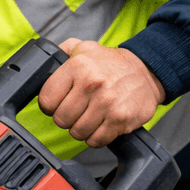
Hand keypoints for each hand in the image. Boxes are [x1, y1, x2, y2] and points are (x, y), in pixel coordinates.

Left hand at [38, 39, 165, 147]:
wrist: (147, 71)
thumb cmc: (112, 64)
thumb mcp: (84, 48)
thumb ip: (61, 52)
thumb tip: (42, 63)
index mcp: (78, 66)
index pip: (46, 99)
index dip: (50, 105)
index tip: (58, 104)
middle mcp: (92, 84)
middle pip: (61, 119)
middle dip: (66, 118)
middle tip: (76, 111)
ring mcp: (107, 103)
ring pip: (77, 132)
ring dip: (81, 129)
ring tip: (89, 117)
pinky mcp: (120, 120)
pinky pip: (96, 141)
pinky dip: (96, 137)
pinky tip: (100, 125)